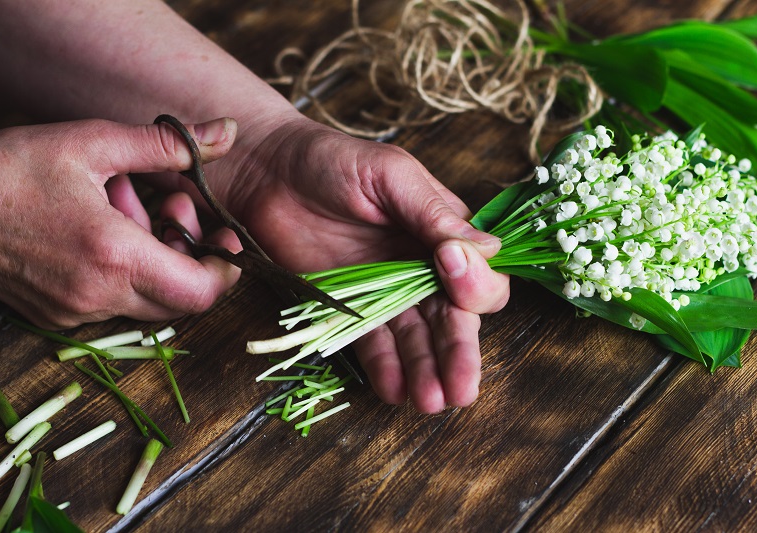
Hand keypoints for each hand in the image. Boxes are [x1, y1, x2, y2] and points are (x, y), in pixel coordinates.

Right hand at [0, 117, 240, 327]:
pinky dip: (124, 266)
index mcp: (114, 257)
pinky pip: (113, 299)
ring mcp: (74, 310)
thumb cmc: (8, 169)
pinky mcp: (57, 313)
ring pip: (146, 296)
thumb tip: (228, 133)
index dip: (225, 270)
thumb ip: (167, 144)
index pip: (200, 293)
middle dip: (190, 251)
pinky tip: (101, 224)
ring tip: (125, 203)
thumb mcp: (91, 143)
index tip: (226, 238)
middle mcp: (97, 295)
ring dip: (155, 254)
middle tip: (174, 202)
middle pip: (179, 297)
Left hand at [225, 114, 510, 412]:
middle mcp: (422, 268)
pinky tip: (393, 390)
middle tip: (460, 389)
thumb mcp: (392, 176)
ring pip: (417, 340)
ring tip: (430, 402)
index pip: (479, 276)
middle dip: (459, 355)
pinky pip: (373, 343)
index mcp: (443, 234)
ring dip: (426, 372)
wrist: (268, 171)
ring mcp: (385, 291)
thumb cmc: (335, 160)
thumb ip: (435, 215)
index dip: (475, 287)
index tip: (452, 277)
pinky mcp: (348, 307)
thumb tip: (487, 250)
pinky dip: (385, 368)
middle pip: (452, 321)